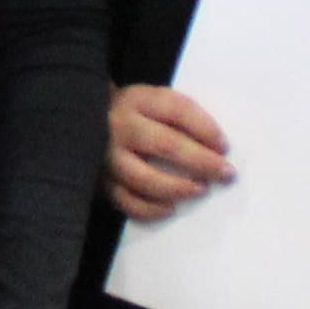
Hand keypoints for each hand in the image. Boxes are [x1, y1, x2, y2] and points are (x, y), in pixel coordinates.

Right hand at [107, 83, 232, 222]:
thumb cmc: (132, 114)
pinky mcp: (99, 181)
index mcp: (137, 100)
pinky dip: (152, 209)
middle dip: (201, 161)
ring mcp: (106, 156)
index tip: (224, 146)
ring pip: (144, 178)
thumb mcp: (151, 101)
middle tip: (225, 173)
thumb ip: (179, 116)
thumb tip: (217, 147)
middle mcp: (119, 126)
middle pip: (165, 145)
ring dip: (178, 187)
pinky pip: (127, 201)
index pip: (176, 110)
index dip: (205, 128)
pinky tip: (171, 208)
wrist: (84, 121)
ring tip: (200, 189)